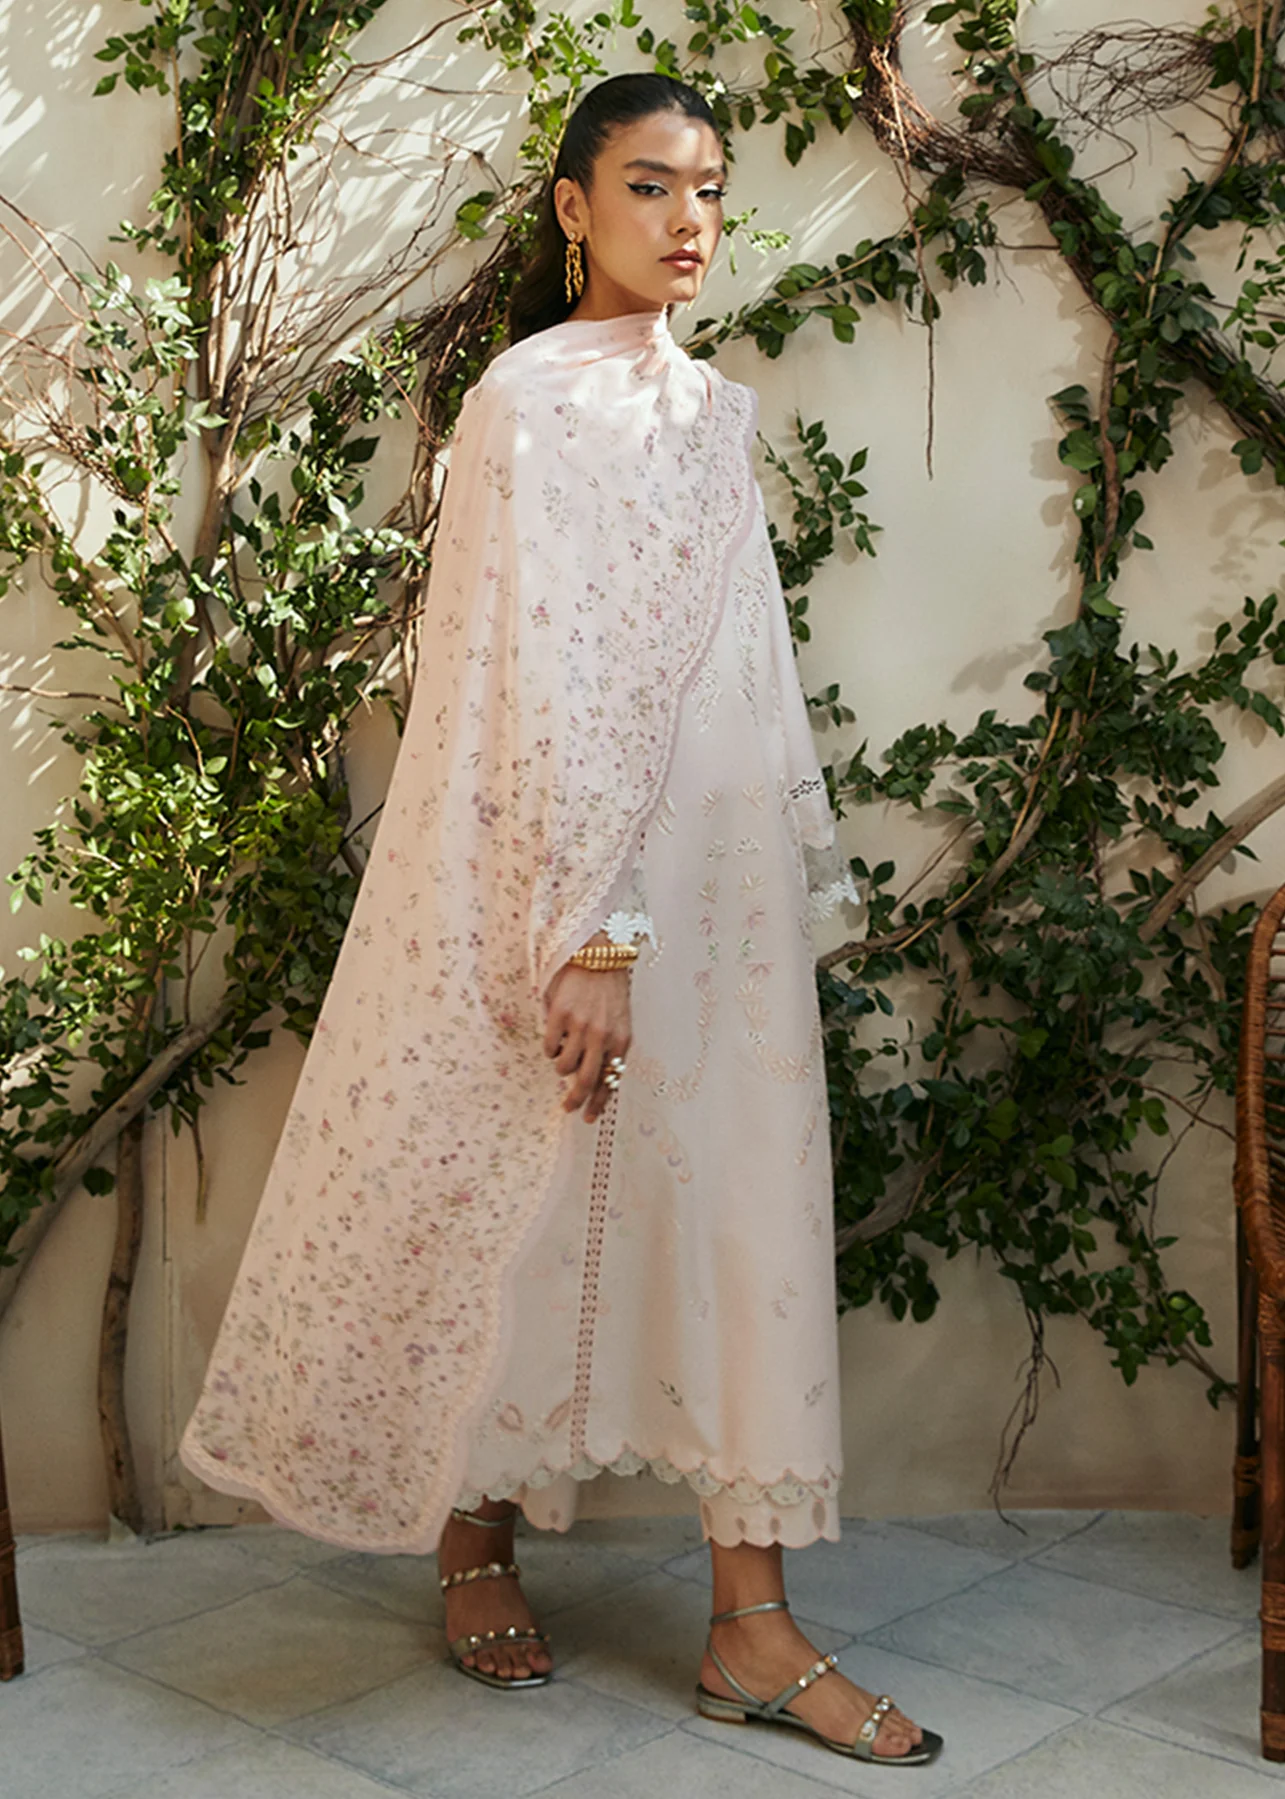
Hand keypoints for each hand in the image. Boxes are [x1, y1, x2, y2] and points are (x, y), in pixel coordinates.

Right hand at [542, 943, 631, 1121]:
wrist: (598, 956)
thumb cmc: (609, 992)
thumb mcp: (619, 1022)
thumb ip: (609, 1049)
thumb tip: (593, 1079)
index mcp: (621, 1041)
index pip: (610, 1081)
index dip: (598, 1103)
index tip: (588, 1118)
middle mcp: (602, 1037)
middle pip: (585, 1081)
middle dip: (575, 1100)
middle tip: (567, 1108)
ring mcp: (580, 1027)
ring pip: (564, 1066)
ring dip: (561, 1067)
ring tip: (563, 1052)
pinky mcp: (560, 1016)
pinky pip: (549, 1047)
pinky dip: (550, 1048)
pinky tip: (555, 1036)